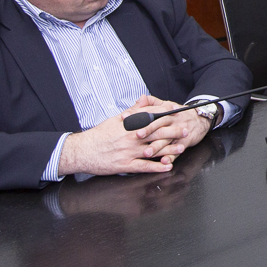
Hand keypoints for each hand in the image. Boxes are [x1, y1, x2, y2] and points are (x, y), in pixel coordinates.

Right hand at [58, 108, 179, 177]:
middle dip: (172, 131)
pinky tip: (167, 166)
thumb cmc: (98, 136)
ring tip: (181, 148)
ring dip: (169, 149)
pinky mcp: (125, 165)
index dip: (164, 115)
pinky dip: (156, 167)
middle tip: (185, 130)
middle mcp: (130, 138)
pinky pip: (144, 166)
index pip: (150, 118)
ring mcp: (128, 152)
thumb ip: (131, 111)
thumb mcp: (114, 120)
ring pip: (153, 150)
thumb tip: (143, 100)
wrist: (81, 151)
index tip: (175, 112)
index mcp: (128, 126)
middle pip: (155, 133)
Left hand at [130, 95, 211, 159]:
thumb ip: (152, 102)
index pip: (150, 112)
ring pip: (167, 140)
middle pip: (159, 125)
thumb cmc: (179, 114)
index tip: (126, 118)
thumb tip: (140, 99)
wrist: (200, 119)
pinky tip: (165, 161)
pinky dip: (171, 156)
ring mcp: (179, 132)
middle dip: (148, 130)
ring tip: (147, 153)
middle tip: (136, 136)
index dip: (138, 115)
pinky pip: (177, 150)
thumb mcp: (167, 105)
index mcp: (165, 112)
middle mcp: (172, 121)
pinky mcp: (185, 142)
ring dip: (157, 147)